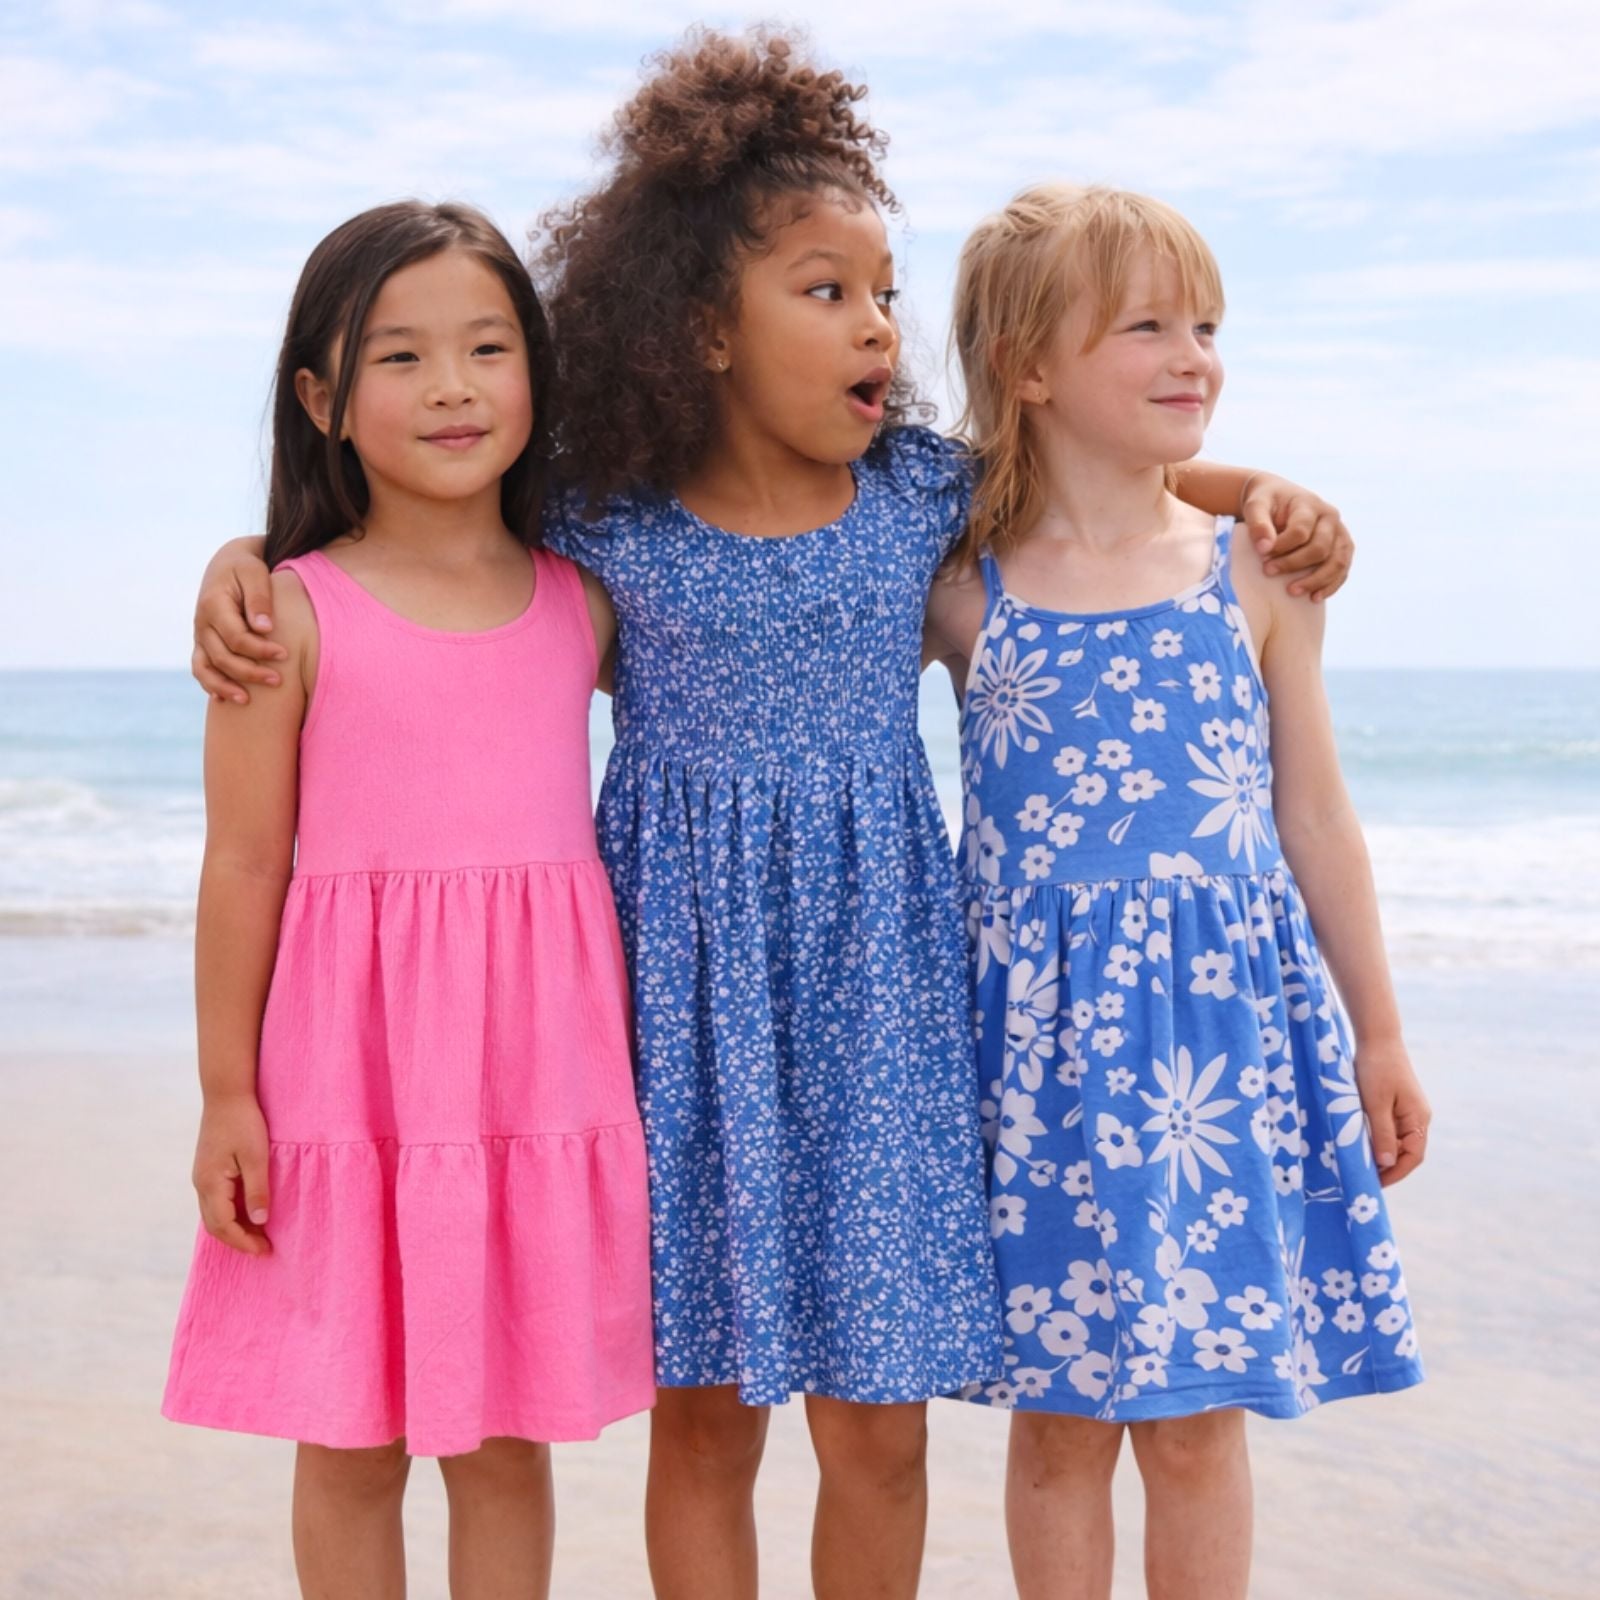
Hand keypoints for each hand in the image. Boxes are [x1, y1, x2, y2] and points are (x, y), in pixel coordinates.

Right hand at [191, 537, 283, 703]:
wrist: (228, 564)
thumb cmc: (247, 568)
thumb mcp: (255, 573)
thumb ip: (259, 599)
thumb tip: (264, 628)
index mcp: (213, 604)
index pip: (236, 637)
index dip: (259, 650)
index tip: (285, 655)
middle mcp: (202, 622)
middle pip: (222, 656)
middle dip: (249, 672)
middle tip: (278, 681)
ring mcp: (200, 635)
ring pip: (205, 667)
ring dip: (225, 686)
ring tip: (246, 701)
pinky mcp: (203, 643)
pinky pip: (200, 668)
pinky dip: (209, 684)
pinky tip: (224, 700)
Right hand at [192, 1092, 272, 1254]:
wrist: (226, 1094)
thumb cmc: (244, 1122)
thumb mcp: (256, 1156)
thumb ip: (257, 1189)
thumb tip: (260, 1221)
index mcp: (210, 1183)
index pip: (224, 1225)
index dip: (243, 1241)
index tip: (265, 1251)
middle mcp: (201, 1184)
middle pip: (215, 1225)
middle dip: (238, 1240)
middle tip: (264, 1248)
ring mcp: (202, 1176)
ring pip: (214, 1214)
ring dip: (234, 1228)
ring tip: (259, 1235)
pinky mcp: (208, 1169)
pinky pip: (216, 1201)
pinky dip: (231, 1213)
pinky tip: (248, 1213)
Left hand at [1238, 474, 1352, 602]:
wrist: (1279, 498)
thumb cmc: (1266, 503)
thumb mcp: (1256, 505)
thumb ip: (1258, 523)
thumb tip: (1264, 548)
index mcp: (1309, 504)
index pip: (1301, 530)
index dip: (1282, 546)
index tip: (1262, 554)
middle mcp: (1330, 517)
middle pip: (1320, 548)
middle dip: (1294, 564)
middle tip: (1268, 571)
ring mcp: (1339, 533)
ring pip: (1337, 561)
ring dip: (1316, 580)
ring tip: (1292, 592)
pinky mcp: (1342, 547)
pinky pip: (1343, 569)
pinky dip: (1330, 585)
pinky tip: (1314, 597)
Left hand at [1355, 1038, 1430, 1187]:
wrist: (1376, 1038)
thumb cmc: (1376, 1068)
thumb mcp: (1376, 1103)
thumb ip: (1382, 1134)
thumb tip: (1387, 1165)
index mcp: (1418, 1119)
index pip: (1413, 1157)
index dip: (1395, 1173)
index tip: (1374, 1184)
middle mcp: (1417, 1118)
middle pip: (1404, 1152)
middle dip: (1385, 1166)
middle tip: (1360, 1177)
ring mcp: (1406, 1111)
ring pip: (1394, 1141)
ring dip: (1378, 1152)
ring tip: (1356, 1162)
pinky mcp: (1394, 1104)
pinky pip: (1387, 1128)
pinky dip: (1374, 1137)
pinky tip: (1357, 1141)